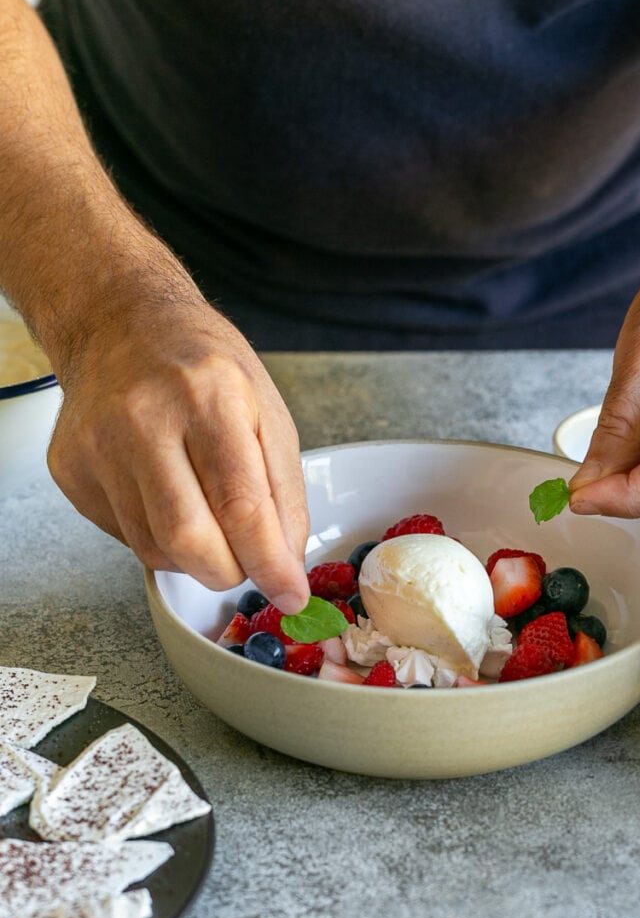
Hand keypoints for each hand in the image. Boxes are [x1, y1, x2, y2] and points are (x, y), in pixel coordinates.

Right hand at [47, 300, 310, 610]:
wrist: (120, 323)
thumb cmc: (204, 365)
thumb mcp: (266, 410)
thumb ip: (284, 490)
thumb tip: (286, 565)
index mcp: (209, 396)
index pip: (241, 504)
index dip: (269, 562)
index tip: (290, 594)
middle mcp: (144, 419)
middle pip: (188, 538)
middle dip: (230, 571)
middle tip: (248, 563)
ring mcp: (97, 445)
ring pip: (154, 548)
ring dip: (195, 555)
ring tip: (207, 513)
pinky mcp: (70, 468)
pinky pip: (125, 536)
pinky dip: (159, 537)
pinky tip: (166, 495)